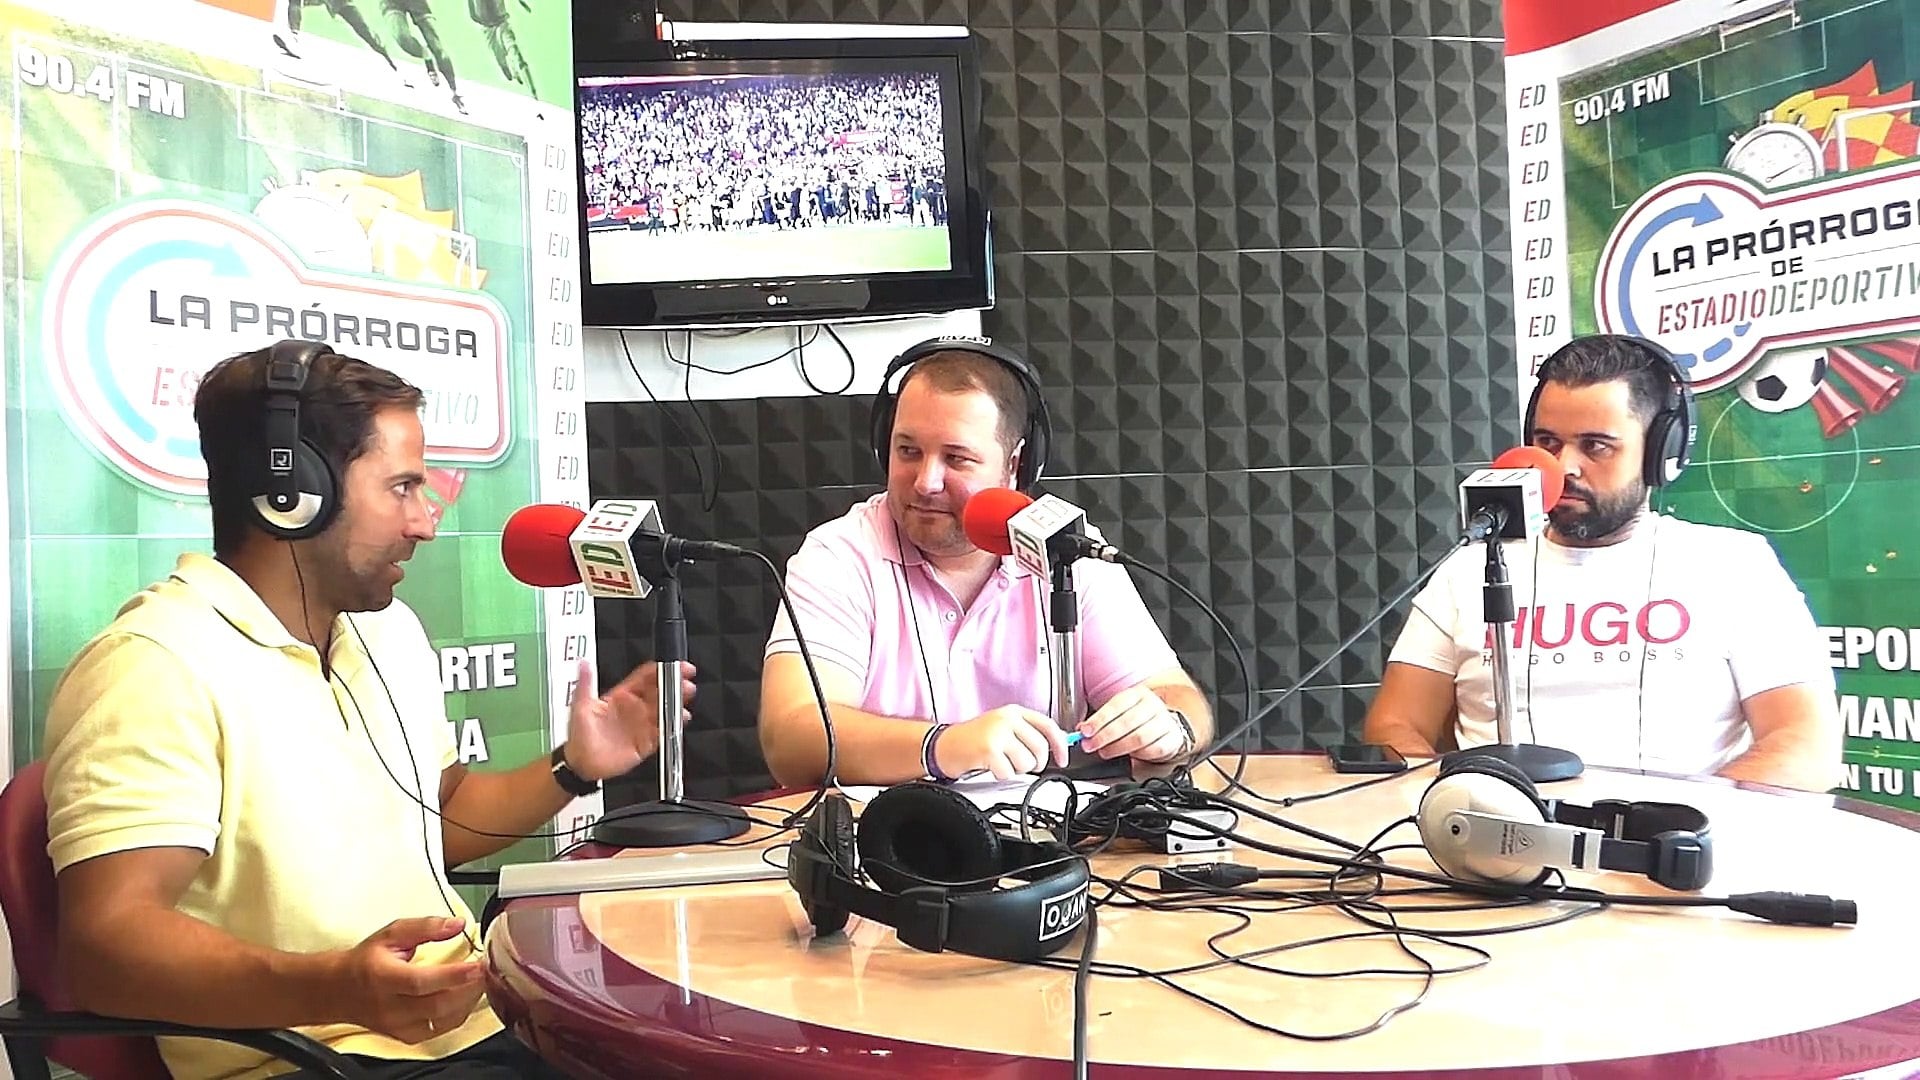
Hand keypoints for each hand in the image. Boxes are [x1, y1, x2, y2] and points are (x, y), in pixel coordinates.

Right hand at [332, 917, 484, 1044]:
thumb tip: (457, 924)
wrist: (339, 990)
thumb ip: (426, 927)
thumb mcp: (391, 933)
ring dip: (468, 1001)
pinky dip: (458, 1014)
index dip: (453, 975)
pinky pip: (440, 1030)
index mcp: (383, 978)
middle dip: (469, 988)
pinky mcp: (406, 1037)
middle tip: (486, 970)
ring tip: (480, 981)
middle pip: (437, 1004)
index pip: (421, 982)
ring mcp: (397, 1026)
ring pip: (442, 1021)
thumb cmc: (365, 961)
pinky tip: (465, 998)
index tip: (478, 964)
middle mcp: (389, 1007)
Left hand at [563, 660, 697, 781]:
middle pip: (660, 691)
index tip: (672, 664)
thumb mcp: (580, 707)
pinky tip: (679, 719)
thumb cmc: (579, 737)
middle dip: (674, 683)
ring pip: (665, 709)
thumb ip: (585, 685)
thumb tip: (583, 663)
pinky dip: (673, 725)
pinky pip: (664, 731)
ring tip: (685, 697)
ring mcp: (642, 724)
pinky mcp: (647, 741)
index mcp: (621, 696)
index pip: (644, 678)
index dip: (659, 669)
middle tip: (685, 680)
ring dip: (676, 702)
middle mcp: (634, 708)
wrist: (581, 766)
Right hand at [935, 706, 1070, 780]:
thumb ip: (1027, 733)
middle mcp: (1007, 719)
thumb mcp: (1002, 727)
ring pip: (1027, 763)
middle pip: (1040, 748)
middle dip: (1034, 763)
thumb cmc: (973, 739)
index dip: (1060, 745)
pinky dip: (1001, 775)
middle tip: (1020, 764)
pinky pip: (1009, 773)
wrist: (944, 745)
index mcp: (1014, 712)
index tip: (1062, 759)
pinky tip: (990, 767)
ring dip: (1015, 770)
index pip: (1048, 726)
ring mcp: (998, 733)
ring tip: (1001, 762)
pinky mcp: (989, 750)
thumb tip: (1055, 746)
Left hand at [1079, 686, 1187, 762]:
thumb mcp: (1119, 714)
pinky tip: (1128, 756)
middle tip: (1091, 745)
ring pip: (1140, 737)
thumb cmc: (1138, 719)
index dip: (1099, 719)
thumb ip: (1101, 721)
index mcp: (1136, 695)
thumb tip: (1082, 730)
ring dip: (1118, 747)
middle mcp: (1152, 705)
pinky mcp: (1172, 739)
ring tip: (1105, 752)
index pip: (1116, 705)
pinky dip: (1138, 755)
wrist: (1165, 726)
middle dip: (1105, 736)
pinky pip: (1153, 749)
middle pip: (1127, 722)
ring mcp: (1164, 722)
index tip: (1085, 731)